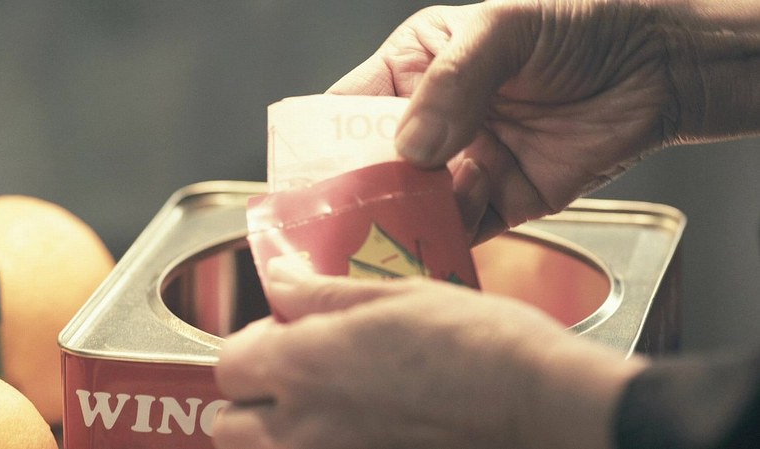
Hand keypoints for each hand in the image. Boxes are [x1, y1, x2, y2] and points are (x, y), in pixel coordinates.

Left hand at [213, 259, 646, 448]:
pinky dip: (317, 446)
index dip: (252, 345)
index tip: (284, 334)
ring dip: (274, 431)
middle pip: (227, 424)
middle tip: (294, 376)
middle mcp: (303, 425)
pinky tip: (357, 428)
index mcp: (305, 363)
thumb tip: (279, 276)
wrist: (539, 406)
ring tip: (324, 406)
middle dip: (249, 399)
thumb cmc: (479, 345)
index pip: (228, 363)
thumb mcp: (396, 296)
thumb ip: (320, 292)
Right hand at [329, 0, 682, 241]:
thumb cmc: (579, 25)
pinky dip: (448, 241)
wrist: (658, 67)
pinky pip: (462, 229)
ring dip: (401, 223)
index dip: (322, 141)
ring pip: (414, 204)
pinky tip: (441, 241)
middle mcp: (434, 121)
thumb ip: (452, 82)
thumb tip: (411, 148)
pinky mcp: (500, 201)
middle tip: (335, 224)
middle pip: (375, 166)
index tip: (302, 177)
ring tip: (385, 240)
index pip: (350, 107)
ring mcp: (464, 164)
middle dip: (357, 195)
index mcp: (416, 69)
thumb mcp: (503, 28)